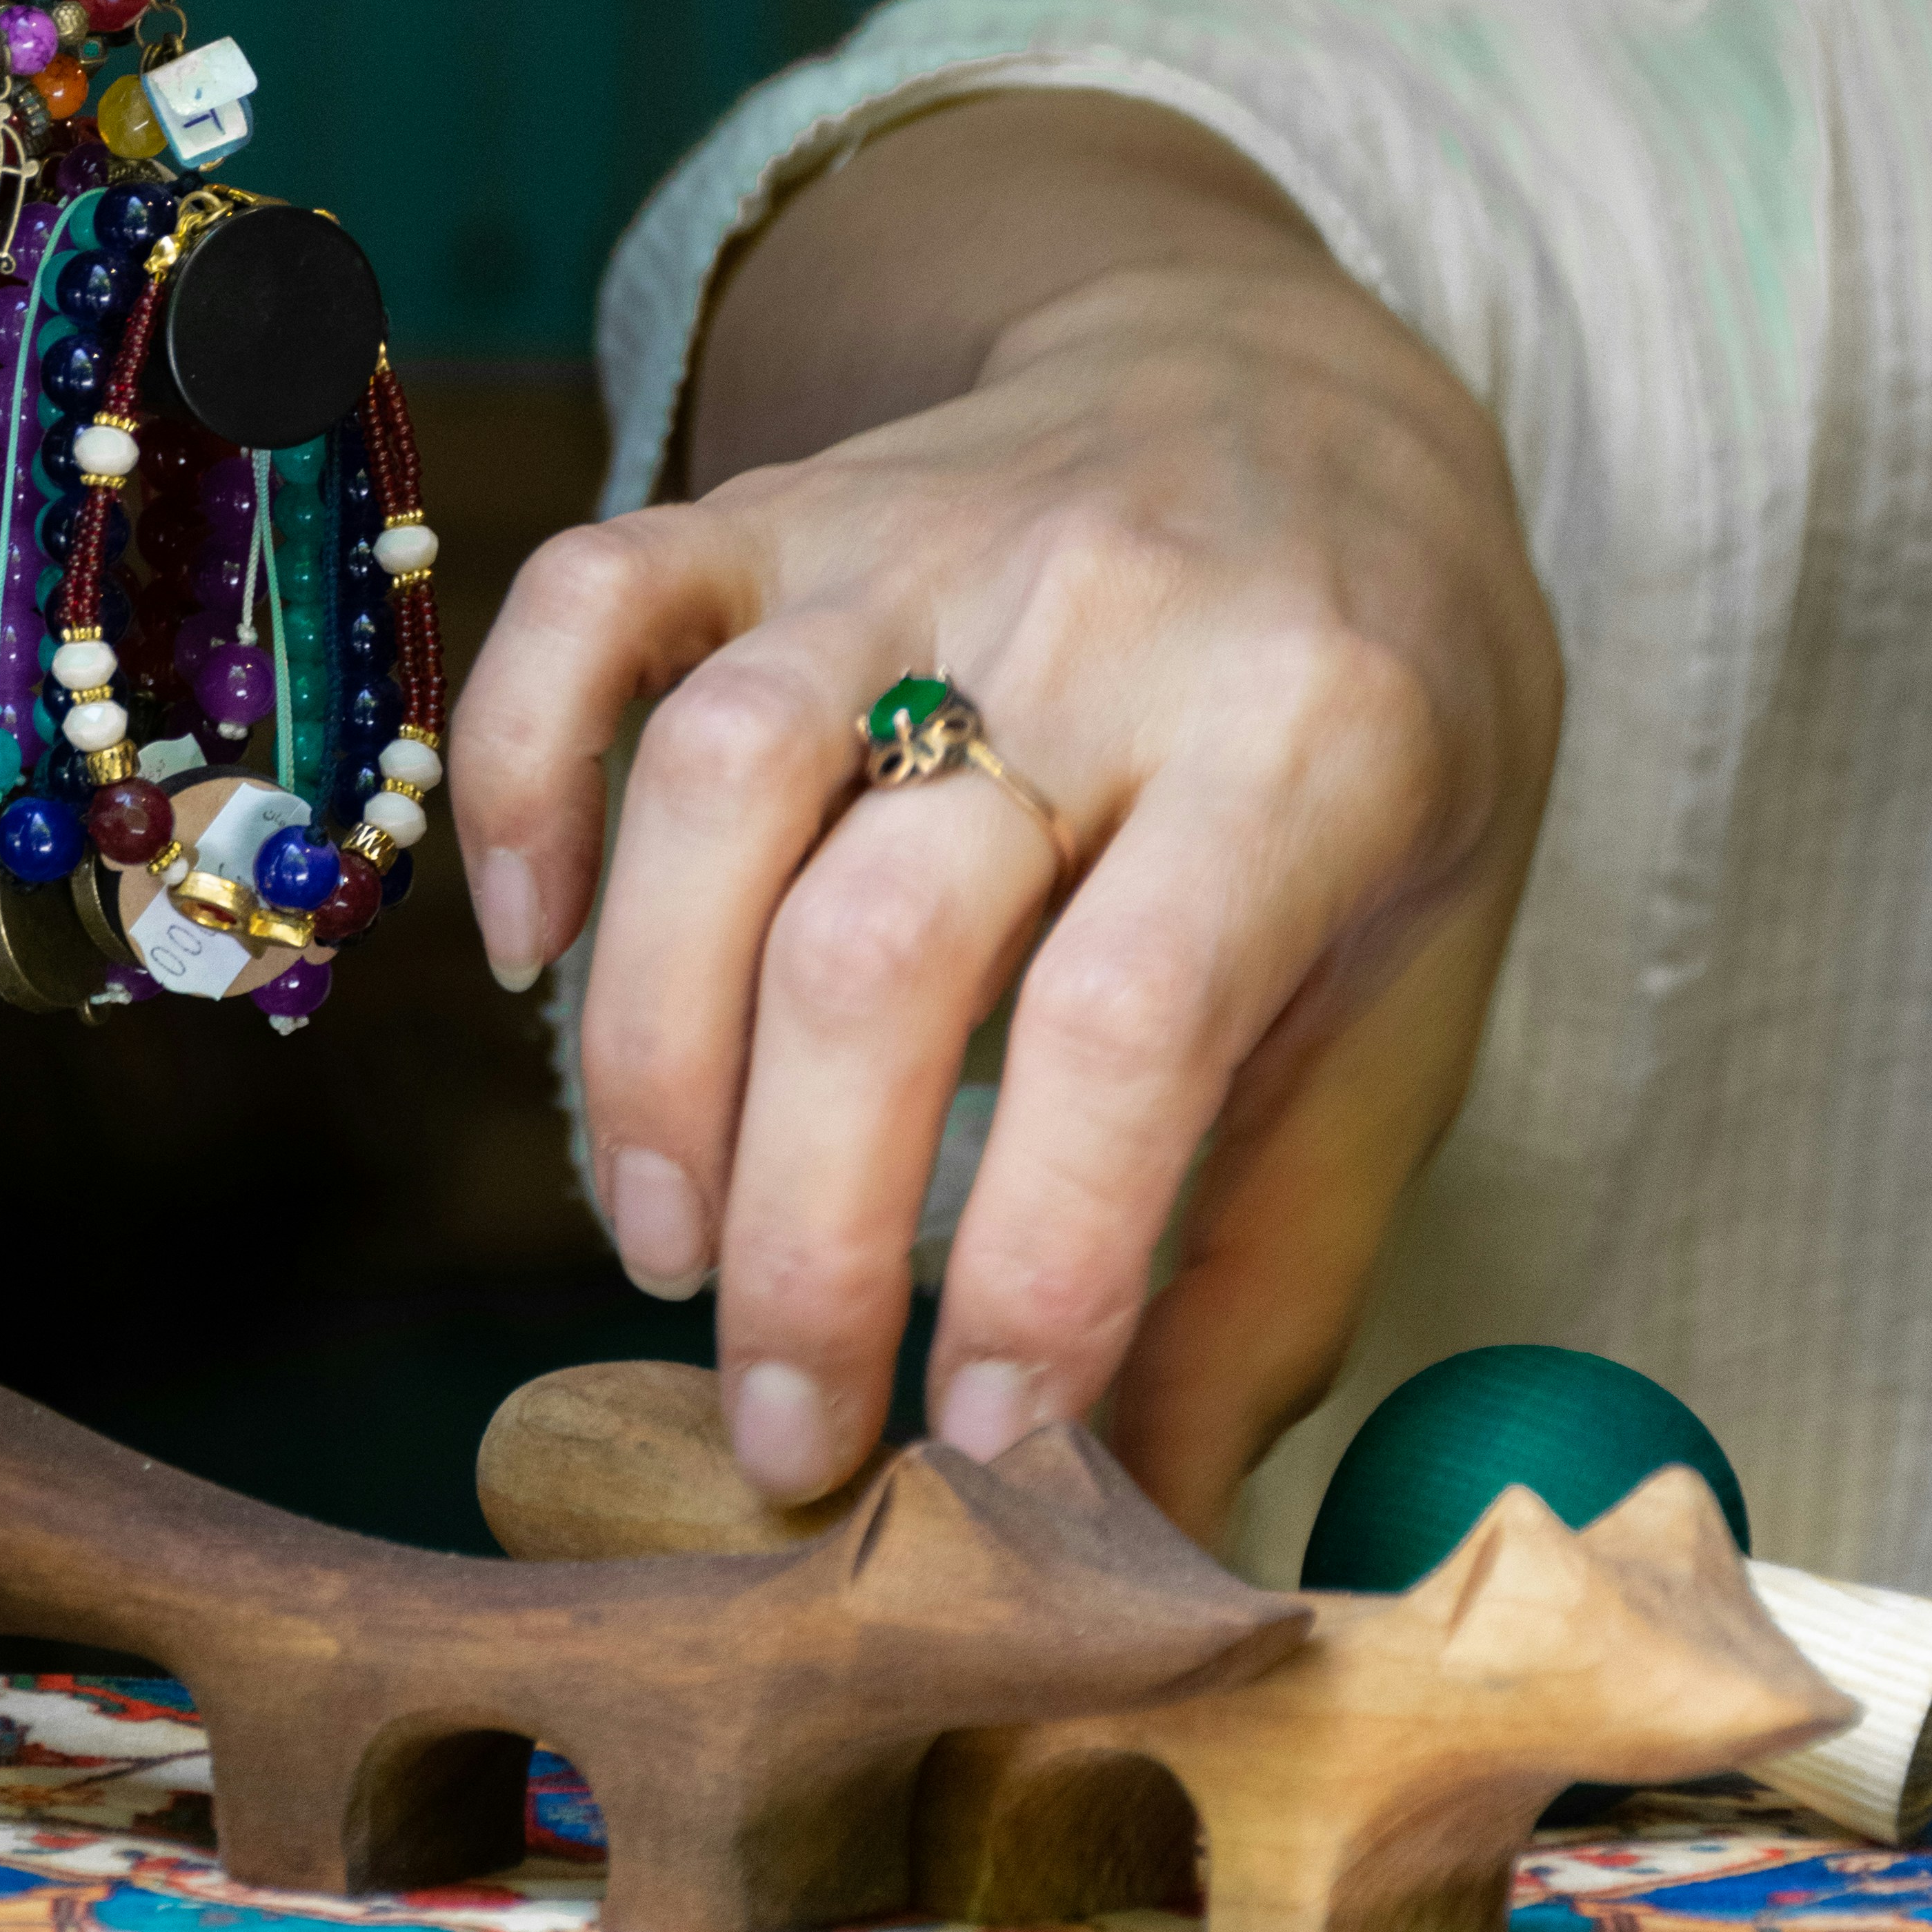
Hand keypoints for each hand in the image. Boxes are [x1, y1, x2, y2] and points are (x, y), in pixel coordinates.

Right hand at [449, 94, 1562, 1542]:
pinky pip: (591, 601)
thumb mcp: (1412, 979)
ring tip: (662, 1240)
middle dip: (803, 1227)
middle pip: (885, 936)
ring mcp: (915, 541)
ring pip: (715, 781)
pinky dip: (519, 773)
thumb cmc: (1380, 737)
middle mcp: (1099, 618)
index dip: (1032, 1254)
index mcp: (1310, 743)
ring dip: (653, 1046)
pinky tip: (526, 949)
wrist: (1302, 398)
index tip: (972, 1443)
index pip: (1129, 1020)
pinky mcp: (779, 503)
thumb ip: (1273, 1255)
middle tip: (783, 1421)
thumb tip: (1142, 1534)